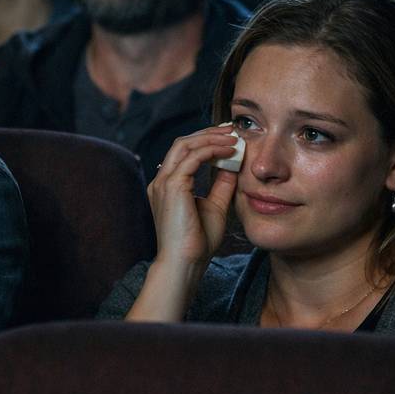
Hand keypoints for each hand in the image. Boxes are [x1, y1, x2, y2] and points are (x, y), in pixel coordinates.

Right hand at [126, 125, 239, 321]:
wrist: (186, 264)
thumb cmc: (198, 243)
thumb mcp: (215, 207)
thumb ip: (221, 184)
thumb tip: (234, 164)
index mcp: (167, 186)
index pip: (184, 153)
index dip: (205, 141)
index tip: (228, 137)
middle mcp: (161, 180)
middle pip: (183, 143)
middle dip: (208, 133)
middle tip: (232, 129)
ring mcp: (163, 182)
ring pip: (185, 145)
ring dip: (211, 138)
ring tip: (233, 137)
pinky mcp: (172, 186)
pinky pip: (192, 158)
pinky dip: (212, 150)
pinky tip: (230, 152)